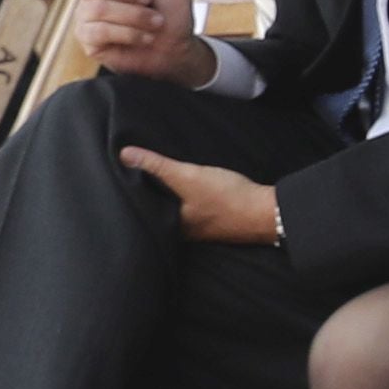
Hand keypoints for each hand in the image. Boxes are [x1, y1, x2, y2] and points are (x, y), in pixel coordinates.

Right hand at [70, 0, 209, 83]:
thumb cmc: (173, 14)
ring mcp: (87, 15)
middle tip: (150, 0)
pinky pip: (99, 30)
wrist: (177, 50)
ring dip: (134, 16)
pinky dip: (129, 33)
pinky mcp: (89, 39)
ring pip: (98, 7)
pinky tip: (143, 37)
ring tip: (154, 23)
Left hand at [119, 148, 281, 245]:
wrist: (267, 212)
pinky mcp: (215, 223)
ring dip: (170, 200)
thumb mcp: (187, 176)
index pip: (143, 211)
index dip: (133, 196)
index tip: (121, 181)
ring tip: (160, 181)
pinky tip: (189, 192)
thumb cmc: (227, 198)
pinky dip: (187, 202)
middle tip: (137, 179)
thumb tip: (124, 154)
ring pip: (175, 214)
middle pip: (159, 213)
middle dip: (151, 198)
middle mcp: (182, 234)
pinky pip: (192, 212)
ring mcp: (200, 231)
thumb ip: (157, 166)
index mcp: (170, 227)